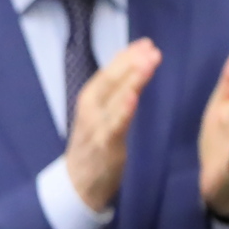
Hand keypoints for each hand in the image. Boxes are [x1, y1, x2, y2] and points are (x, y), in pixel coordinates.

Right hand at [62, 39, 160, 212]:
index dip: (126, 56)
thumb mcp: (100, 116)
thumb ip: (114, 95)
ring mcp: (95, 126)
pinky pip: (114, 125)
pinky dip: (123, 110)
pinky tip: (134, 97)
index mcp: (89, 100)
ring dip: (131, 80)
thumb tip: (133, 68)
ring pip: (114, 98)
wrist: (76, 185)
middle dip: (130, 63)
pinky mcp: (103, 144)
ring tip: (147, 64)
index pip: (108, 72)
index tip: (146, 42)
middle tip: (151, 48)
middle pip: (110, 80)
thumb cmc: (93, 148)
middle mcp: (89, 109)